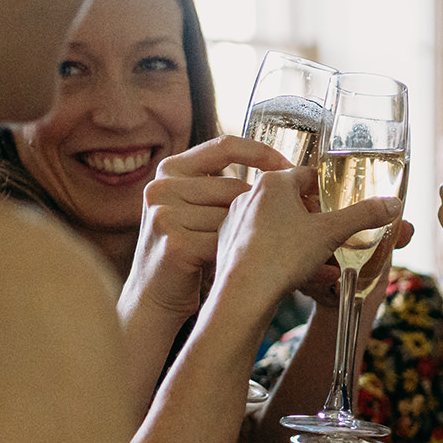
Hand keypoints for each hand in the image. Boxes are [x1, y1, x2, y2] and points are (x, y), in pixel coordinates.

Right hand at [122, 136, 295, 322]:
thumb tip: (278, 168)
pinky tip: (230, 263)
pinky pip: (228, 241)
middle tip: (277, 227)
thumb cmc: (185, 249)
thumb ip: (217, 185)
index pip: (225, 145)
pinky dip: (237, 253)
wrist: (153, 296)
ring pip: (234, 217)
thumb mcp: (191, 205)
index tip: (288, 166)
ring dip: (246, 235)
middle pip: (235, 189)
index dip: (262, 153)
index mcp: (170, 169)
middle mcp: (162, 187)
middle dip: (260, 210)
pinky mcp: (177, 245)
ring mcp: (166, 215)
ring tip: (242, 251)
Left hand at [212, 165, 400, 313]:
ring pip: (276, 222)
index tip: (340, 205)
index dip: (329, 190)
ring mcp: (236, 219)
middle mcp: (250, 194)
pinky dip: (278, 251)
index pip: (308, 175)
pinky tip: (293, 270)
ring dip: (298, 235)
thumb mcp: (332, 233)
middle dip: (315, 216)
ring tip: (318, 257)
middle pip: (291, 198)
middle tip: (332, 233)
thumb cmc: (283, 256)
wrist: (244, 294)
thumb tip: (393, 204)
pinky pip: (260, 241)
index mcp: (274, 182)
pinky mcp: (228, 243)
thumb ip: (364, 215)